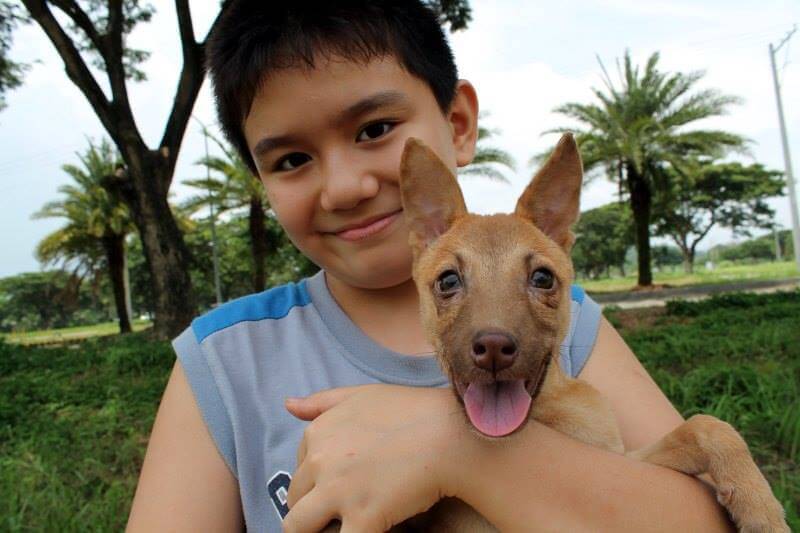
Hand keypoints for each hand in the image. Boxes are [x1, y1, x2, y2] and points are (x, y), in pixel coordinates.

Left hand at [282, 384, 466, 532]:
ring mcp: (339, 492)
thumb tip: (288, 405)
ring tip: (341, 527)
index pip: (299, 470)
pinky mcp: (363, 518)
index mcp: (318, 434)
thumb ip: (322, 402)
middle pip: (295, 502)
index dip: (317, 482)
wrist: (450, 433)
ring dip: (315, 531)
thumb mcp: (361, 395)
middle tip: (343, 511)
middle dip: (313, 510)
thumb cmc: (412, 410)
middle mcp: (320, 462)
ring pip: (298, 528)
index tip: (340, 485)